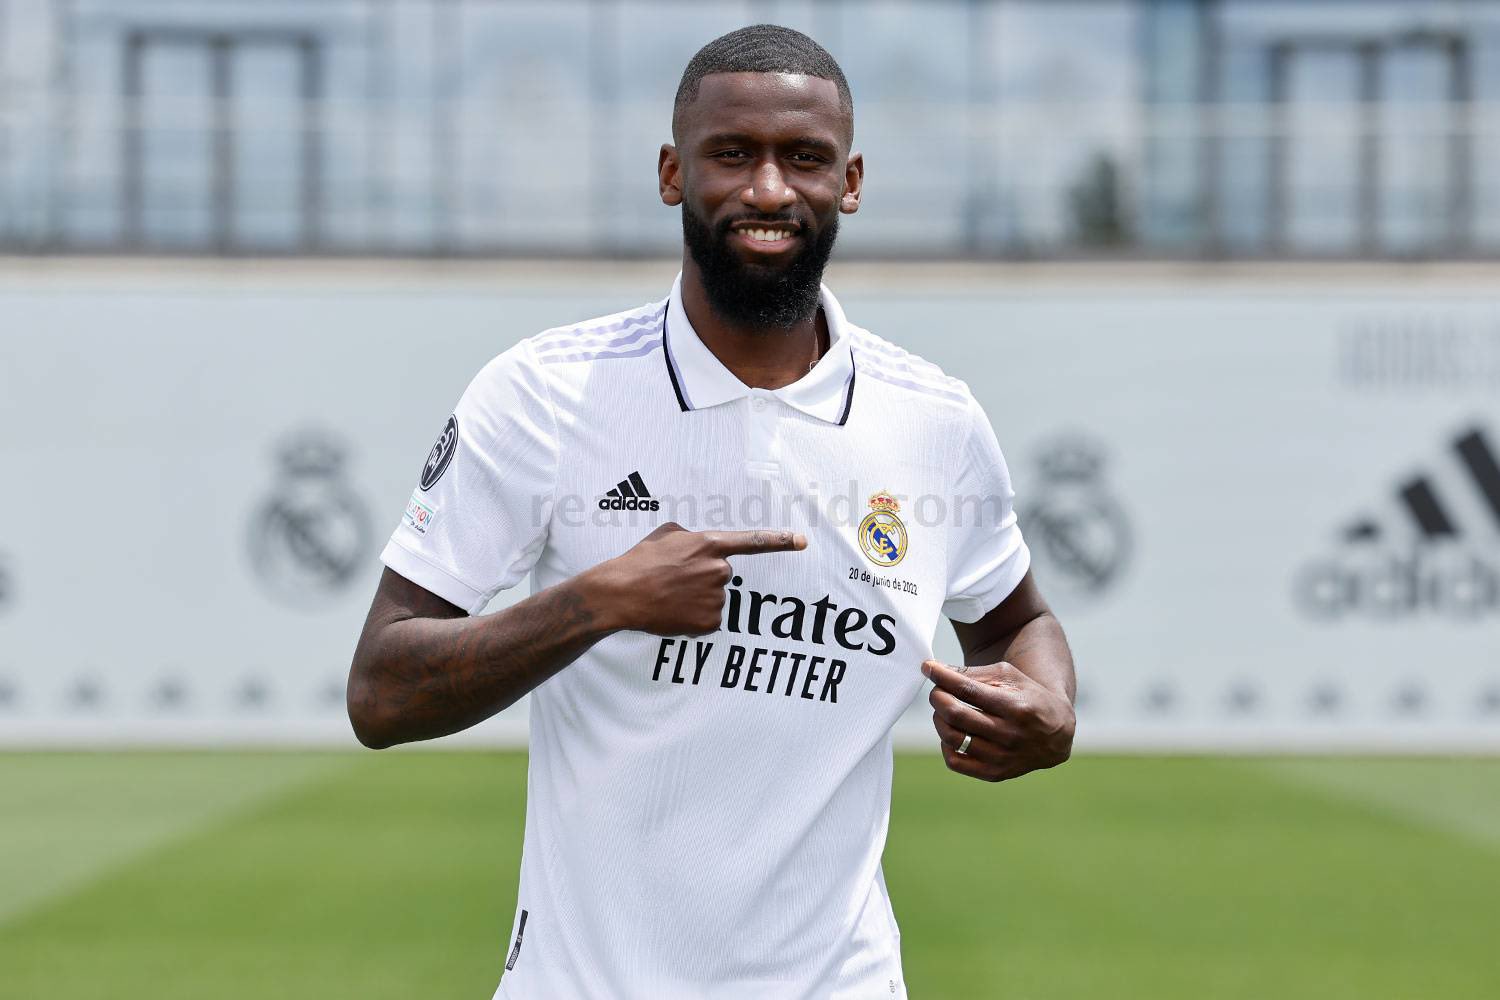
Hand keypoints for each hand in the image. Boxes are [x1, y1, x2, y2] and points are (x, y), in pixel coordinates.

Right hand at [589, 522, 806, 635]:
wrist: (621, 593)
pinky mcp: (710, 621)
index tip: (803, 540)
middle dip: (703, 577)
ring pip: (715, 597)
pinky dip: (694, 617)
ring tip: (671, 595)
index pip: (753, 541)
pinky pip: (710, 618)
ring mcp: (716, 597)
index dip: (780, 541)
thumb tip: (697, 541)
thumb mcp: (666, 534)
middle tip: (676, 579)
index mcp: (709, 544)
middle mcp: (718, 569)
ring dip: (697, 597)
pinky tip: (675, 610)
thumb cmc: (640, 561)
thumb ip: (691, 535)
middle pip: (722, 573)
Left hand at [922, 659, 1074, 781]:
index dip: (942, 677)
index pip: (968, 690)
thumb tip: (936, 670)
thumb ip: (974, 674)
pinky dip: (945, 744)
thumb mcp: (1010, 677)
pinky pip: (955, 761)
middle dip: (937, 697)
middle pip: (956, 714)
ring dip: (939, 718)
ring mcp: (1002, 758)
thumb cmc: (1028, 697)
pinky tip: (952, 732)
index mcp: (1015, 707)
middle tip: (936, 690)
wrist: (1056, 733)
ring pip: (952, 737)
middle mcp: (1010, 735)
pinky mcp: (994, 774)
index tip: (928, 667)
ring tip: (943, 709)